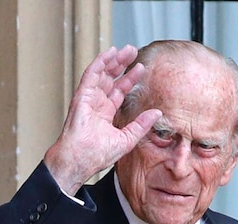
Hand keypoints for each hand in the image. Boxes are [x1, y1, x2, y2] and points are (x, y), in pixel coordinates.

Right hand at [43, 45, 162, 194]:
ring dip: (112, 61)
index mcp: (105, 114)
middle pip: (111, 79)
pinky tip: (109, 55)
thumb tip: (157, 113)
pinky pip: (90, 76)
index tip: (141, 68)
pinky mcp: (81, 97)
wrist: (80, 160)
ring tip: (125, 50)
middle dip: (121, 65)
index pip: (119, 91)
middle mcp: (97, 104)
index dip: (129, 79)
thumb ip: (141, 125)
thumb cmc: (97, 155)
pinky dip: (99, 64)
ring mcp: (88, 99)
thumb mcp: (127, 139)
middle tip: (132, 52)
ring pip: (101, 74)